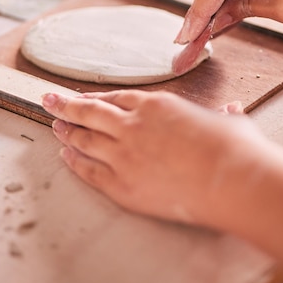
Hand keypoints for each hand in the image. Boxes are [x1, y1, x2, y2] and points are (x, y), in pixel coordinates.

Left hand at [41, 90, 267, 226]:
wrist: (232, 179)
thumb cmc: (234, 148)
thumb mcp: (229, 122)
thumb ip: (223, 116)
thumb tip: (232, 111)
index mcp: (157, 105)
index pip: (116, 98)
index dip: (96, 98)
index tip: (83, 97)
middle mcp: (134, 125)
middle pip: (89, 113)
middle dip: (65, 105)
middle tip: (48, 100)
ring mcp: (124, 155)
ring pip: (85, 139)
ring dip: (66, 131)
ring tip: (54, 126)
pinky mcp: (123, 185)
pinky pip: (89, 171)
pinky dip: (74, 161)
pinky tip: (65, 155)